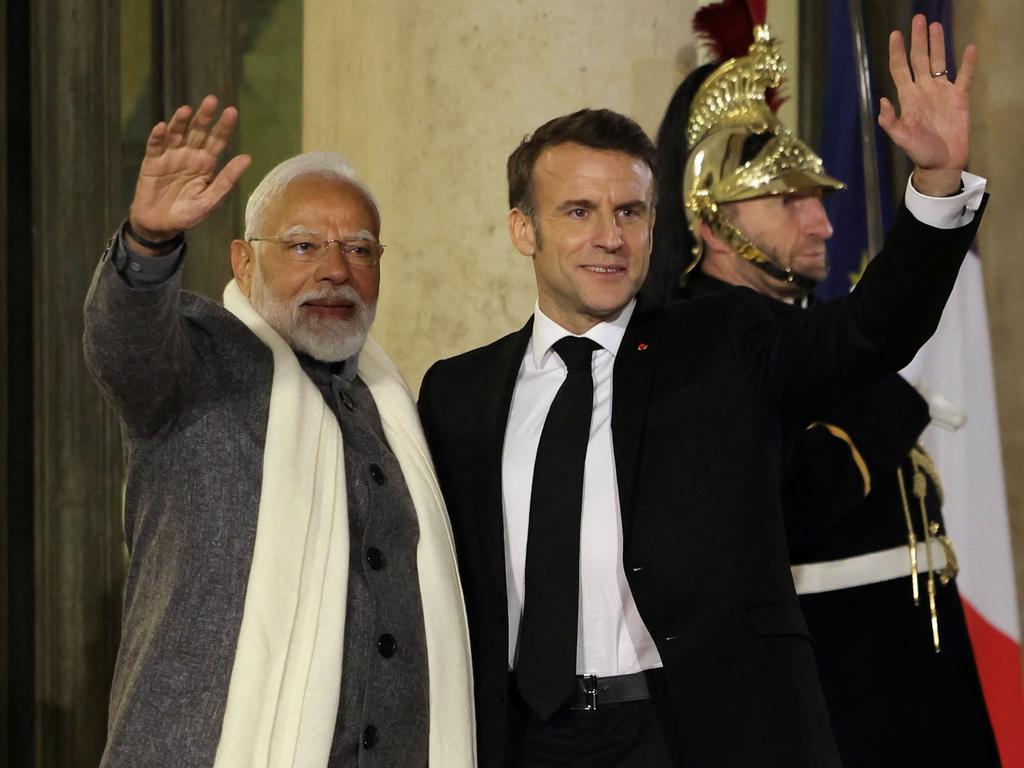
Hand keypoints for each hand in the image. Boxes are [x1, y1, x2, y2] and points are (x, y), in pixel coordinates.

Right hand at [128, 95, 251, 243]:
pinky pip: (155, 146)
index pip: (217, 141)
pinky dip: (157, 137)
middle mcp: (189, 155)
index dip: (224, 127)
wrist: (161, 225)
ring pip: (176, 134)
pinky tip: (162, 127)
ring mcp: (170, 156)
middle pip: (198, 131)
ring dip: (180, 122)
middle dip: (204, 117)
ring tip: (186, 110)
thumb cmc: (188, 214)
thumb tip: (247, 158)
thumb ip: (226, 179)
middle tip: (212, 100)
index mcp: (206, 163)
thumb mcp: (210, 199)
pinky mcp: (152, 162)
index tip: (232, 111)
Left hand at [878, 14, 977, 196]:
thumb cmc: (919, 152)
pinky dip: (968, 63)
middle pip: (919, 60)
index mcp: (908, 98)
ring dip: (937, 44)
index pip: (900, 69)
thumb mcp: (902, 138)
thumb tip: (883, 101)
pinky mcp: (959, 98)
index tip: (895, 34)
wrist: (941, 164)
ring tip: (936, 25)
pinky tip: (969, 48)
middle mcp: (923, 91)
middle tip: (918, 19)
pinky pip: (964, 76)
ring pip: (939, 62)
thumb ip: (891, 121)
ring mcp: (941, 92)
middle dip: (918, 40)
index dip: (897, 52)